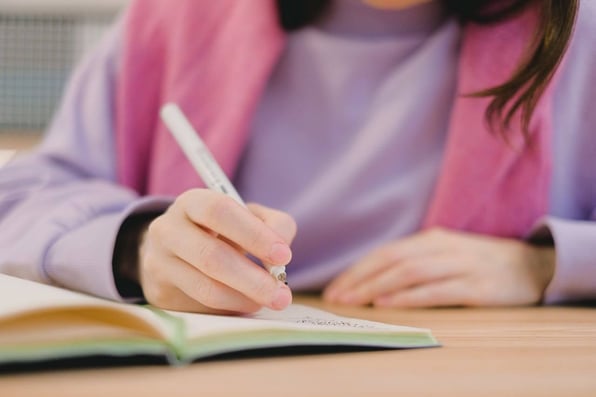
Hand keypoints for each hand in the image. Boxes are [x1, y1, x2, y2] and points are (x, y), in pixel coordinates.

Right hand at [139, 189, 296, 313]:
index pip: (219, 211)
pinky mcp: (160, 294)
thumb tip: (281, 255)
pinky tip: (247, 304)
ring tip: (269, 300)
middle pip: (211, 256)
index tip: (283, 255)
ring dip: (244, 299)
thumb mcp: (249, 217)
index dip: (253, 234)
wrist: (176, 251)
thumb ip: (275, 225)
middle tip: (282, 294)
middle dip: (253, 279)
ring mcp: (159, 264)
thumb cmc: (222, 231)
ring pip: (206, 287)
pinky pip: (201, 307)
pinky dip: (231, 308)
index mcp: (191, 203)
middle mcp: (167, 230)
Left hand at [323, 228, 554, 307]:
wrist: (532, 265)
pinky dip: (410, 297)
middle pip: (392, 260)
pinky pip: (437, 290)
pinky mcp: (478, 287)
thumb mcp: (446, 254)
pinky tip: (389, 304)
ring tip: (355, 301)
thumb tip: (374, 281)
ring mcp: (461, 266)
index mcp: (431, 239)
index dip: (358, 270)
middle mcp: (442, 248)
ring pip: (410, 272)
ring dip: (378, 287)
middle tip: (337, 297)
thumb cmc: (480, 262)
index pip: (385, 252)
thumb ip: (415, 262)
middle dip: (360, 279)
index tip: (336, 287)